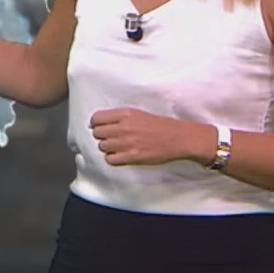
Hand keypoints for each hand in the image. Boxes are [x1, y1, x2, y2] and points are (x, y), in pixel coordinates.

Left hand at [88, 109, 209, 166]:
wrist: (178, 138)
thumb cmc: (158, 125)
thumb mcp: (138, 113)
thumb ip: (119, 117)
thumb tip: (99, 123)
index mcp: (125, 114)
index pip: (97, 118)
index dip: (95, 124)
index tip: (99, 127)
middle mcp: (124, 127)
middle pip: (97, 133)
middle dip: (101, 136)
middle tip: (110, 138)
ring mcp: (128, 142)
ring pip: (102, 146)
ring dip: (107, 147)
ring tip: (117, 146)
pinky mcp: (133, 156)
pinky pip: (110, 159)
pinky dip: (112, 158)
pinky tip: (120, 155)